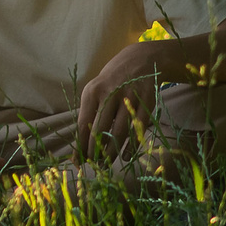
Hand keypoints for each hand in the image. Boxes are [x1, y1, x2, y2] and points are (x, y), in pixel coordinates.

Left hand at [76, 41, 165, 160]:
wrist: (141, 60)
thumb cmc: (112, 81)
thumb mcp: (96, 90)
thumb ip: (89, 114)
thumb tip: (79, 143)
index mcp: (92, 92)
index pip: (83, 123)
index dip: (80, 144)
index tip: (78, 160)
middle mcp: (110, 93)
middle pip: (100, 129)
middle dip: (95, 151)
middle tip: (93, 165)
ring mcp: (130, 97)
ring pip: (119, 131)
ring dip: (111, 151)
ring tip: (106, 163)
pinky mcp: (147, 102)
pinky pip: (138, 128)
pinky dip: (131, 145)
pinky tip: (125, 156)